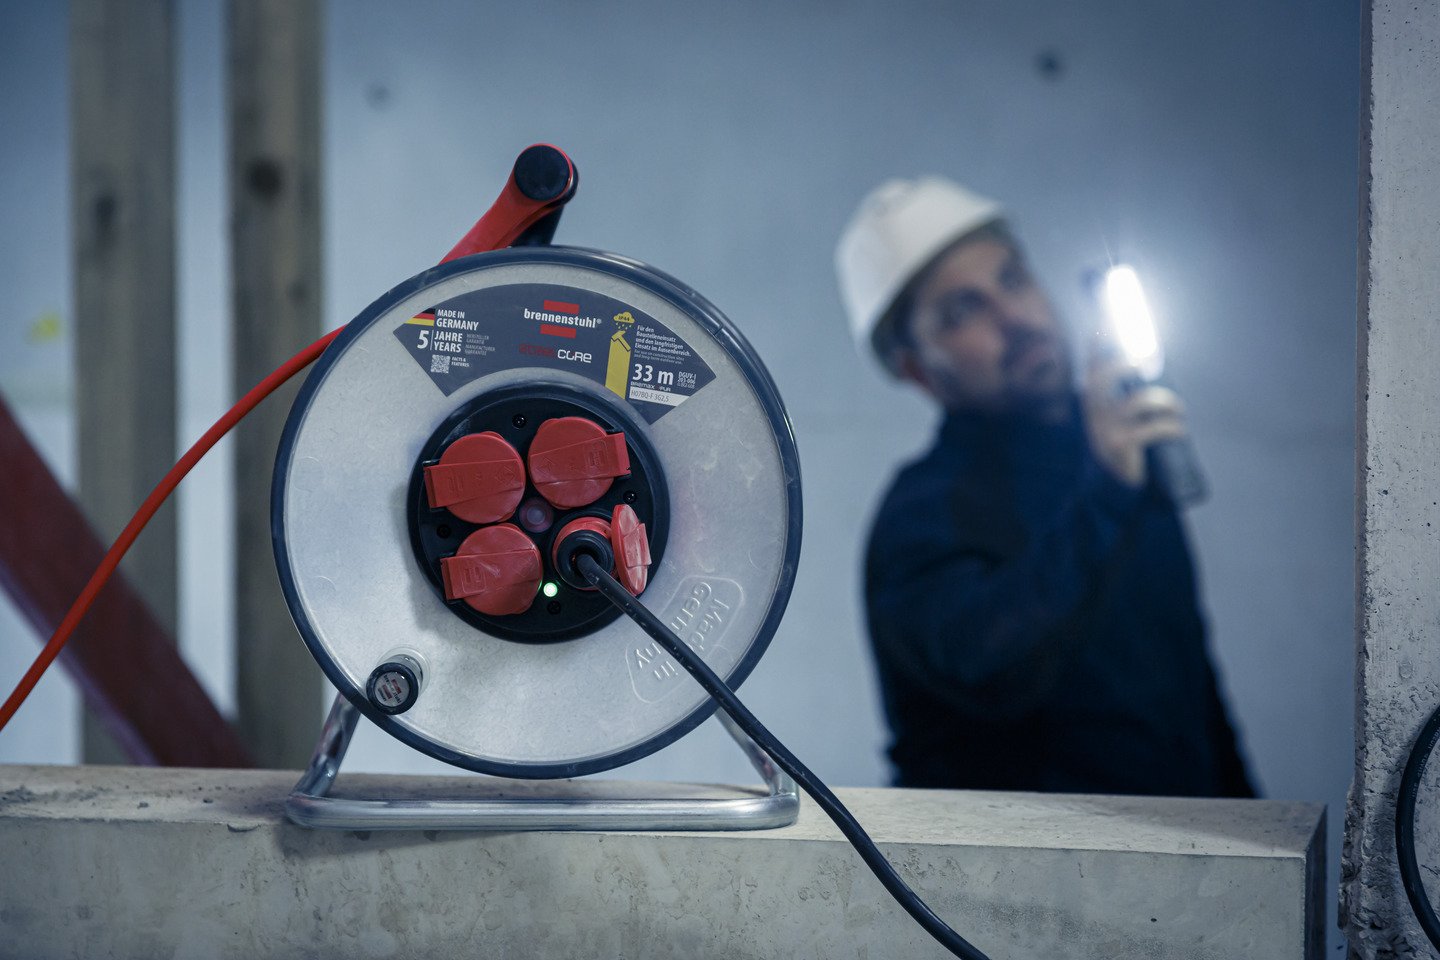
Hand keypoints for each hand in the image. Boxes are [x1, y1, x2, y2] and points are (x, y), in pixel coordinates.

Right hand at [1082, 357, 1187, 487]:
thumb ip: (1120, 397)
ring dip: (1167, 401)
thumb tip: (1146, 367)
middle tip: (1147, 362)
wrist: (1109, 487)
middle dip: (1126, 363)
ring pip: (1139, 400)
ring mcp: (1105, 429)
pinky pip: (1154, 428)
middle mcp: (1094, 413)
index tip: (1105, 323)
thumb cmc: (1119, 447)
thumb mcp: (1112, 421)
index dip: (1096, 345)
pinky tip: (1181, 430)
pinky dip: (1173, 427)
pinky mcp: (1122, 445)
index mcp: (1092, 404)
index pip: (1091, 368)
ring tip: (1178, 409)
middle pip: (1103, 377)